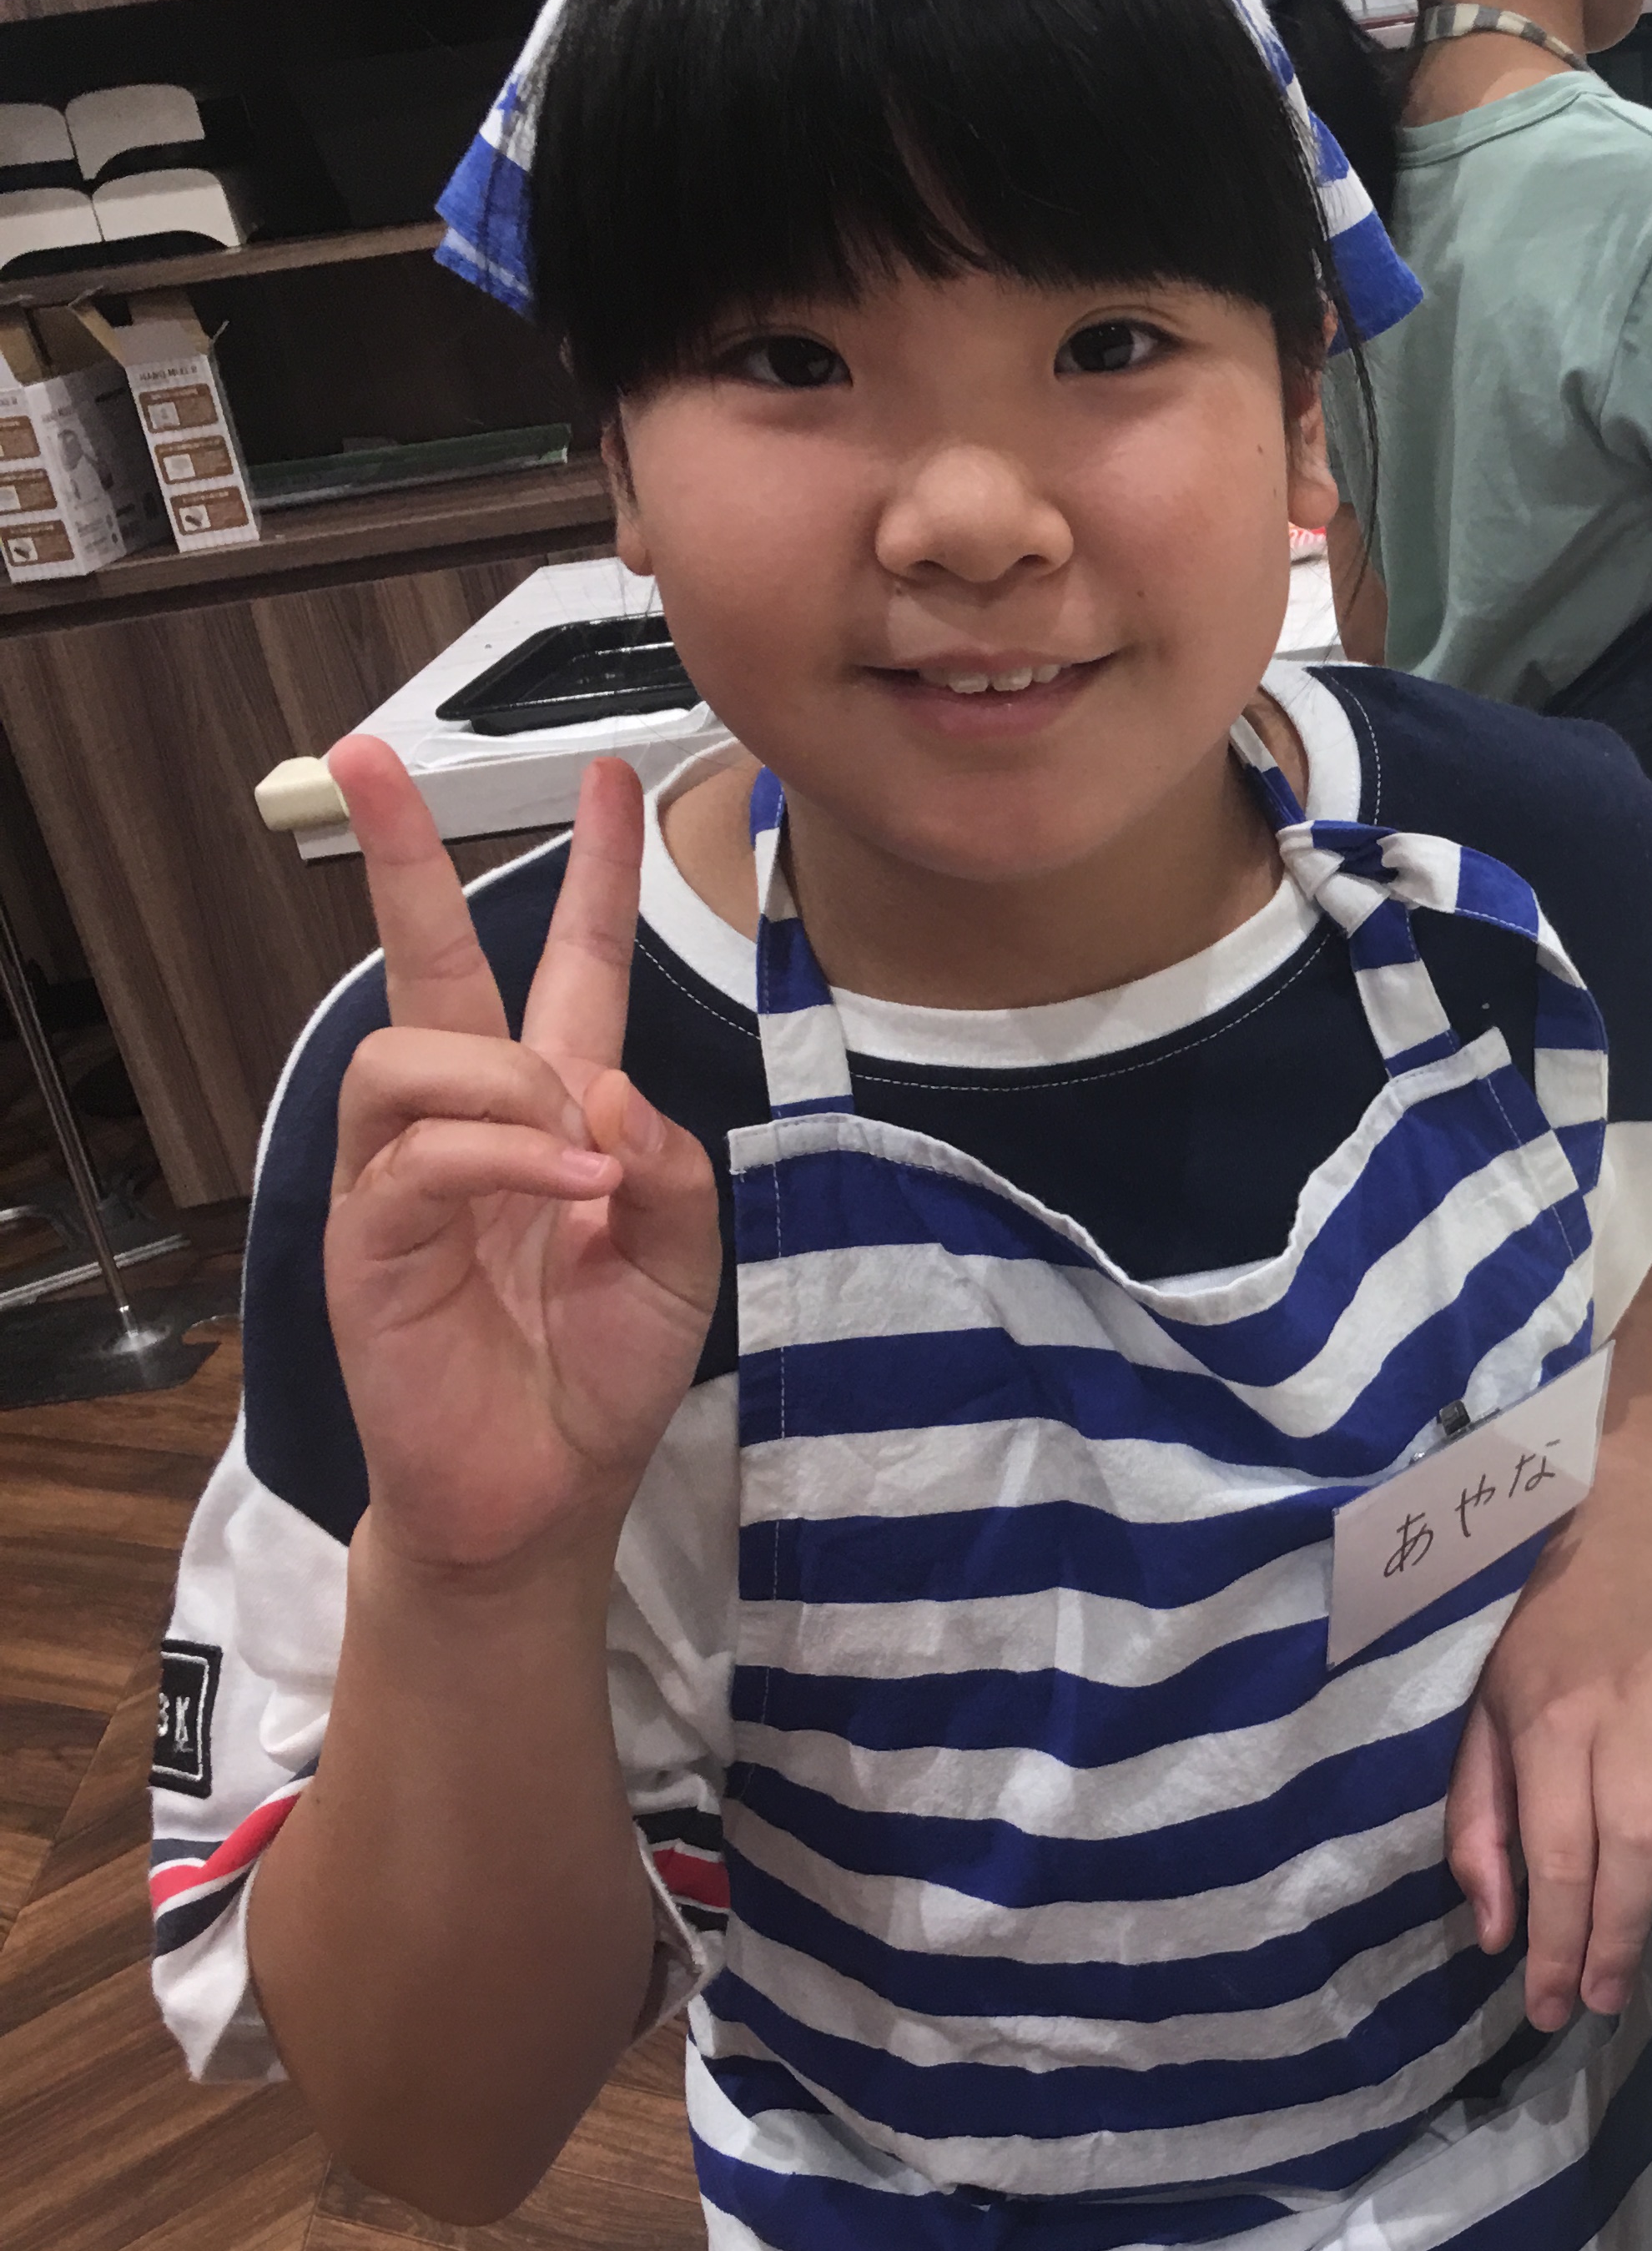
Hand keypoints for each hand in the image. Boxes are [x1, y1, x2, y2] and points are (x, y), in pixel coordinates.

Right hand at [321, 738, 722, 1584]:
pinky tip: (567, 1186)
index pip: (569, 967)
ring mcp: (405, 1179)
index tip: (616, 780)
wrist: (543, 1492)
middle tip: (373, 758)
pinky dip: (501, 1155)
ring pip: (412, 1051)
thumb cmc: (601, 1372)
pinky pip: (418, 1156)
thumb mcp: (683, 1259)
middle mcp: (468, 1124)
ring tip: (576, 1147)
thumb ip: (673, 1167)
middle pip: (426, 962)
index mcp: (554, 1112)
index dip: (590, 876)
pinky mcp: (369, 1242)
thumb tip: (608, 1089)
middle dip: (403, 855)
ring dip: (503, 1077)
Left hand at [1447, 1490, 1651, 2031]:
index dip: (1556, 1938)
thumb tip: (1499, 1928)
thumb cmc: (1525, 1630)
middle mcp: (1621, 1702)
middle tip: (1613, 1993)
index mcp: (1547, 1719)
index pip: (1555, 1850)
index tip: (1553, 2003)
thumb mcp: (1474, 1717)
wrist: (1588, 1513)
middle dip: (1621, 1926)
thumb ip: (1479, 1821)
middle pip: (1630, 1830)